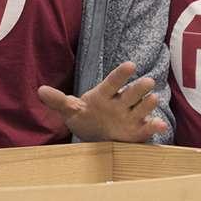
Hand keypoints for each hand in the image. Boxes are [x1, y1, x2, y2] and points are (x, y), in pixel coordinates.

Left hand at [38, 62, 165, 142]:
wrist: (96, 135)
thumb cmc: (85, 117)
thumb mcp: (70, 110)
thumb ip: (58, 101)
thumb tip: (40, 91)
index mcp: (105, 94)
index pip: (113, 82)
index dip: (121, 74)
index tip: (131, 65)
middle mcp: (121, 102)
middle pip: (132, 92)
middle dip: (140, 87)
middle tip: (148, 81)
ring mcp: (131, 116)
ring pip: (142, 107)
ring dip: (149, 103)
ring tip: (154, 99)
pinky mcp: (137, 131)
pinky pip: (147, 128)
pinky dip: (154, 126)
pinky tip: (159, 125)